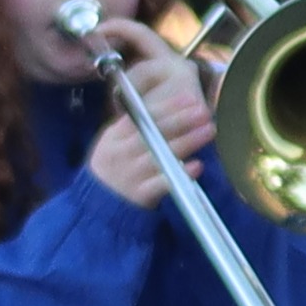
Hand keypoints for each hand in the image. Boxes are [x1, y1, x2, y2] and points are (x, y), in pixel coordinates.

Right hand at [83, 23, 215, 209]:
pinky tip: (197, 165)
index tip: (188, 98)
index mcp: (114, 136)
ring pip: (161, 153)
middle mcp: (122, 152)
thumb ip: (136, 128)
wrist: (98, 207)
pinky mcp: (140, 194)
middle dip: (181, 119)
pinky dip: (181, 173)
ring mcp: (131, 174)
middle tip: (203, 111)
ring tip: (208, 131)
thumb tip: (171, 109)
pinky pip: (164, 182)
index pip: (141, 115)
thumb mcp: (114, 145)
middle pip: (154, 132)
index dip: (166, 106)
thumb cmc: (113, 170)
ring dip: (188, 141)